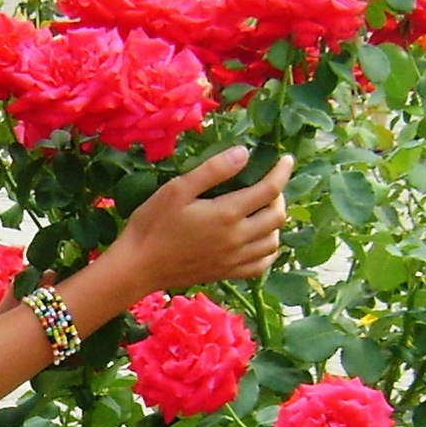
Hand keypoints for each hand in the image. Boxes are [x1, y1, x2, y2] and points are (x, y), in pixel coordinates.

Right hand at [116, 145, 289, 294]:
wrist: (138, 266)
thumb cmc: (153, 223)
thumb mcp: (178, 189)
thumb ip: (213, 170)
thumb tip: (244, 153)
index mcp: (227, 213)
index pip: (269, 190)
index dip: (282, 172)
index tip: (287, 159)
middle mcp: (238, 239)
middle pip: (277, 216)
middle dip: (279, 196)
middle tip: (268, 185)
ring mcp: (234, 260)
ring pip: (274, 242)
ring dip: (276, 223)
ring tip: (264, 210)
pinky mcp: (227, 274)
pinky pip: (261, 265)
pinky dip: (269, 251)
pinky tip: (261, 240)